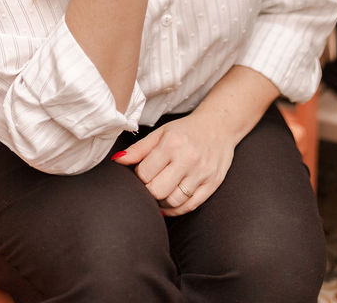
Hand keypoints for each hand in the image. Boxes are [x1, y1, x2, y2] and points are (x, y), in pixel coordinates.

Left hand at [112, 110, 235, 215]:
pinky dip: (176, 209)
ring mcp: (202, 173)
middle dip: (149, 191)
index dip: (138, 176)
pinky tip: (170, 203)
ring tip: (160, 192)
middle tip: (150, 184)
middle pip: (157, 191)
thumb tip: (117, 160)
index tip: (141, 173)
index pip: (144, 173)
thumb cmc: (186, 130)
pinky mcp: (213, 184)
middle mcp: (188, 158)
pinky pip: (190, 206)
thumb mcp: (161, 133)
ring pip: (173, 202)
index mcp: (172, 143)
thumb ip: (139, 149)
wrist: (219, 126)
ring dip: (162, 202)